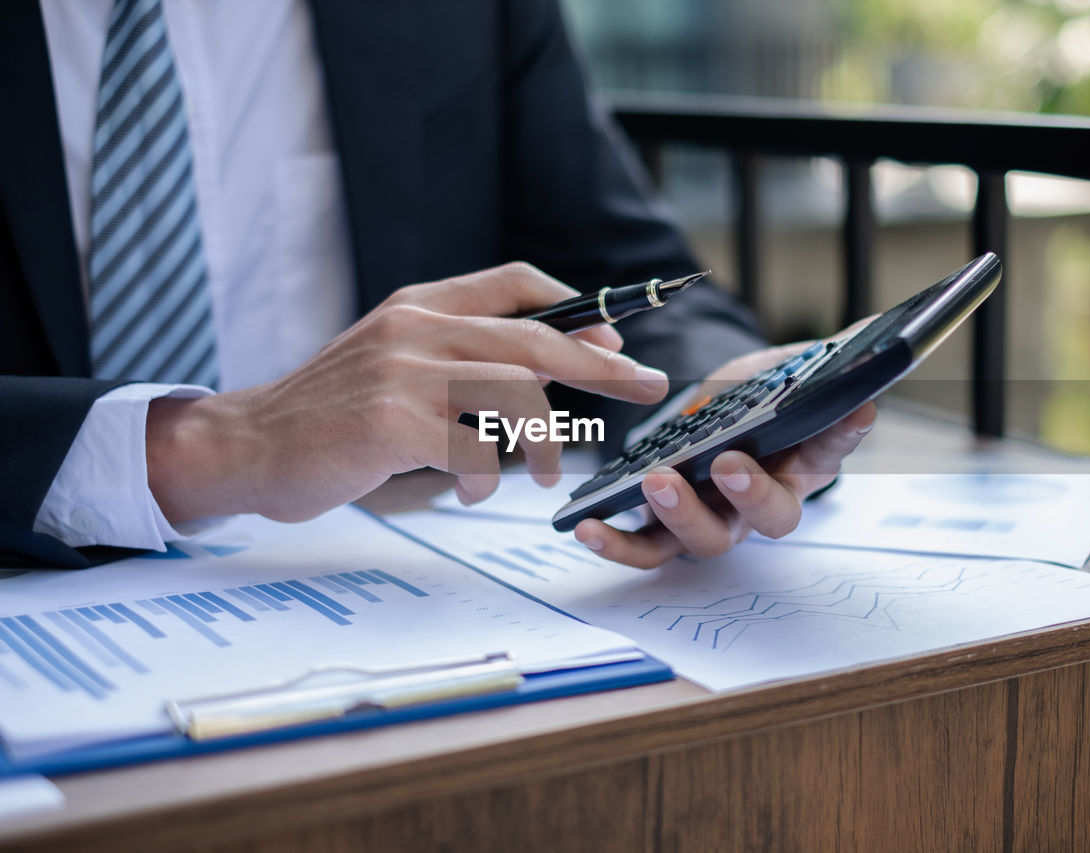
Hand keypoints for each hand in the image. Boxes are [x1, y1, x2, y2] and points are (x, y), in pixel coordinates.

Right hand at [145, 263, 668, 523]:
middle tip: (647, 384)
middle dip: (602, 364)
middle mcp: (415, 328)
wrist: (249, 443)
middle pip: (535, 336)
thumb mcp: (399, 363)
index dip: (576, 304)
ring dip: (544, 438)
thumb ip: (466, 353)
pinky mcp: (390, 422)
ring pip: (516, 391)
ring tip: (542, 471)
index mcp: (420, 306)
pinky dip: (485, 475)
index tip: (615, 334)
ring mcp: (402, 372)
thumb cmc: (335, 413)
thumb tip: (557, 357)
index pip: (515, 280)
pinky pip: (473, 447)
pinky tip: (469, 488)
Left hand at [572, 328, 876, 568]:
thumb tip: (872, 338)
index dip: (845, 435)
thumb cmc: (755, 395)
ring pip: (707, 539)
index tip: (856, 410)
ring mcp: (716, 518)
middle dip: (751, 494)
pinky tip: (587, 525)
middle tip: (730, 464)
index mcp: (805, 459)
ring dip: (682, 515)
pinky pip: (647, 548)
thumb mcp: (785, 369)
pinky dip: (618, 544)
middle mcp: (763, 500)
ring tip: (656, 482)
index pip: (834, 448)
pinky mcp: (667, 525)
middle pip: (770, 517)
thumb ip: (822, 365)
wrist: (706, 410)